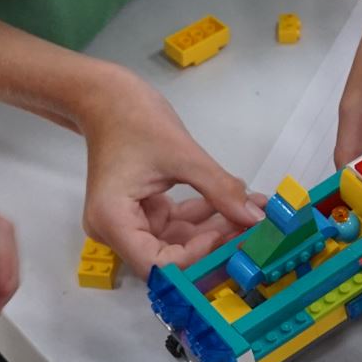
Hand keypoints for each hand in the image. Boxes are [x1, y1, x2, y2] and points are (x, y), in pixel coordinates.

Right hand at [76, 70, 262, 273]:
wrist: (107, 96)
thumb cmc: (132, 118)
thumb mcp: (183, 154)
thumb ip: (220, 189)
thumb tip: (254, 218)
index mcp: (112, 221)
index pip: (156, 265)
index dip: (195, 259)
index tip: (228, 237)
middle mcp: (116, 230)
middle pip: (169, 257)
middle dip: (212, 246)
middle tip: (252, 233)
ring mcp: (129, 222)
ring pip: (178, 242)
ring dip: (214, 230)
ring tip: (251, 214)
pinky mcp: (143, 211)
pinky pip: (177, 224)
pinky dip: (204, 216)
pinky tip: (234, 204)